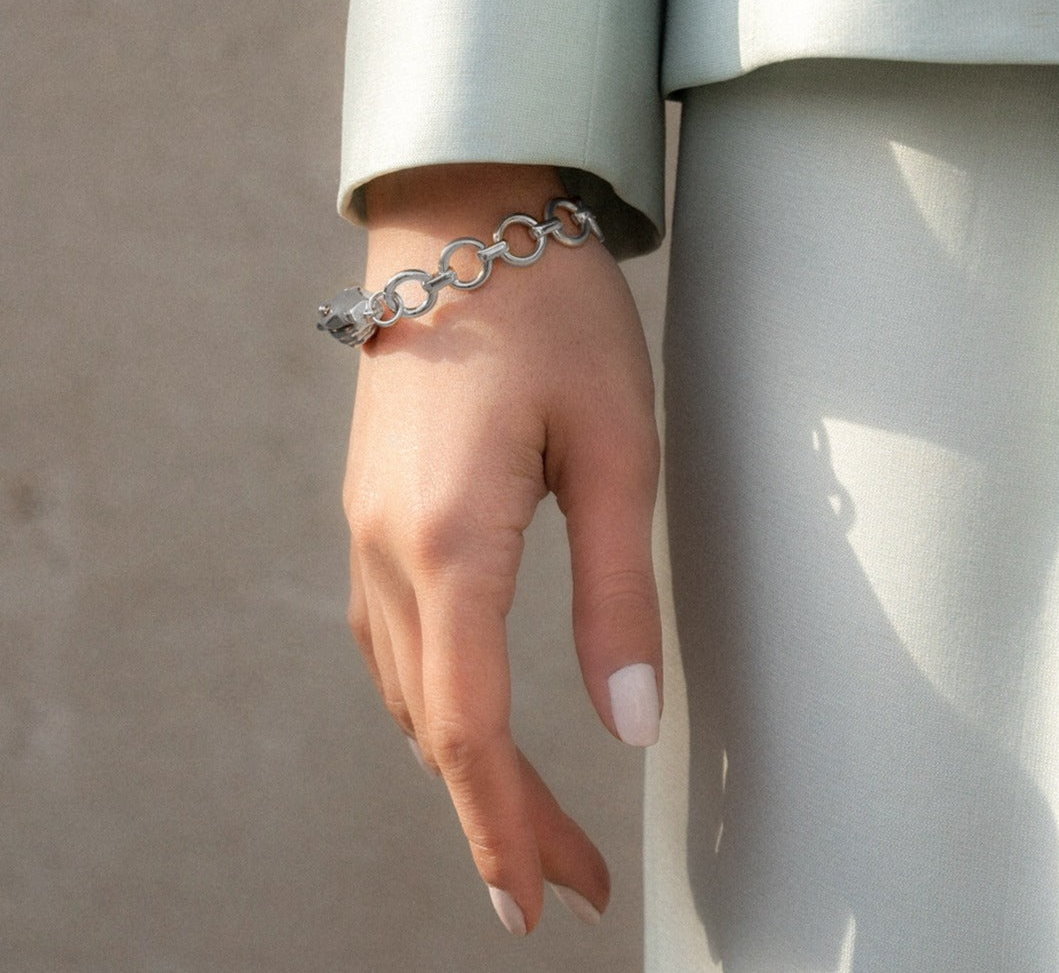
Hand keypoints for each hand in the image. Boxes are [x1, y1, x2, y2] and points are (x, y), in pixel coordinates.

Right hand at [343, 164, 660, 933]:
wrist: (463, 219)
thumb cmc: (553, 316)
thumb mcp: (615, 451)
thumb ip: (617, 592)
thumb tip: (628, 722)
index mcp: (450, 540)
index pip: (469, 729)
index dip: (504, 827)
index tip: (541, 904)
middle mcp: (387, 547)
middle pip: (435, 724)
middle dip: (500, 815)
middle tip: (572, 878)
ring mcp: (364, 526)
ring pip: (405, 688)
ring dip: (463, 763)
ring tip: (529, 817)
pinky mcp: (369, 505)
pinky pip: (388, 636)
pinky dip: (431, 700)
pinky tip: (462, 715)